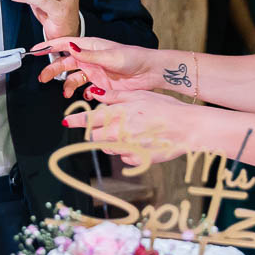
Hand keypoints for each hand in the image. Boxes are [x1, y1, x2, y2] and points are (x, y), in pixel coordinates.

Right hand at [34, 36, 165, 98]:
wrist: (149, 72)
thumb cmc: (133, 58)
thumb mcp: (110, 56)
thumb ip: (89, 54)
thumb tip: (70, 47)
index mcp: (90, 46)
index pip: (65, 44)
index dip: (49, 46)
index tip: (35, 50)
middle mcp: (90, 58)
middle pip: (65, 63)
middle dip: (52, 70)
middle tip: (43, 78)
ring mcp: (95, 71)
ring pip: (73, 78)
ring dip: (67, 86)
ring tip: (65, 93)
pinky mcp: (101, 84)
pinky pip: (86, 89)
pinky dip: (83, 94)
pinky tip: (88, 96)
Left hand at [62, 90, 197, 165]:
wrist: (187, 127)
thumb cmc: (166, 109)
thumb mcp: (139, 95)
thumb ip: (114, 96)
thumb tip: (95, 93)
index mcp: (118, 114)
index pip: (89, 119)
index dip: (76, 121)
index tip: (66, 121)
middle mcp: (119, 133)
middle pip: (96, 137)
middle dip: (99, 133)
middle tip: (112, 127)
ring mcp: (127, 148)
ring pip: (110, 148)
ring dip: (114, 142)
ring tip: (133, 133)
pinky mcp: (137, 160)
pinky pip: (125, 158)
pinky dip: (130, 151)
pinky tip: (143, 142)